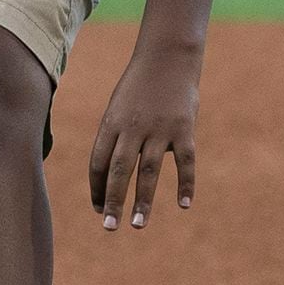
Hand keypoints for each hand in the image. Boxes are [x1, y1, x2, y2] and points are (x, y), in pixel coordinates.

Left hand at [88, 52, 197, 231]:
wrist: (167, 56)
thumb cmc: (139, 87)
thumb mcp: (118, 108)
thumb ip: (114, 140)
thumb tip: (110, 177)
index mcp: (111, 123)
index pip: (99, 162)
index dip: (97, 188)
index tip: (99, 209)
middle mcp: (133, 127)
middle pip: (120, 170)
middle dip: (113, 201)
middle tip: (109, 228)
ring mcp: (159, 128)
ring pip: (149, 170)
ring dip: (143, 200)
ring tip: (137, 225)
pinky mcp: (184, 128)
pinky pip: (185, 161)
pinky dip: (186, 183)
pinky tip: (184, 205)